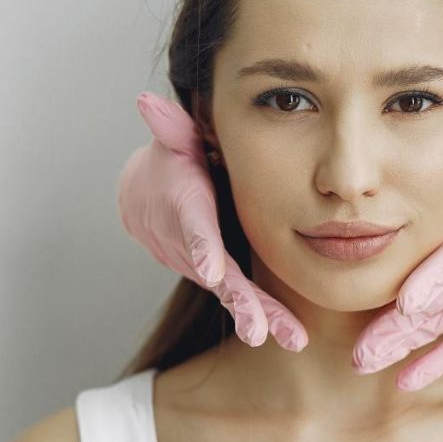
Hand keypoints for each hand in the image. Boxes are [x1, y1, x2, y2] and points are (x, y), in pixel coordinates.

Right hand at [121, 92, 307, 350]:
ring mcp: (201, 263)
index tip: (212, 269)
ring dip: (258, 315)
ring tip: (291, 336)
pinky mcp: (217, 276)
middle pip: (215, 272)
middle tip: (259, 328)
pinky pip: (240, 296)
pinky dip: (264, 316)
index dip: (199, 246)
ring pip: (230, 291)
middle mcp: (187, 240)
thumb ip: (170, 128)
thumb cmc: (177, 159)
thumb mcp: (175, 141)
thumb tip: (149, 105)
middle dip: (238, 299)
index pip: (190, 224)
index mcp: (182, 201)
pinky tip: (294, 335)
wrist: (154, 194)